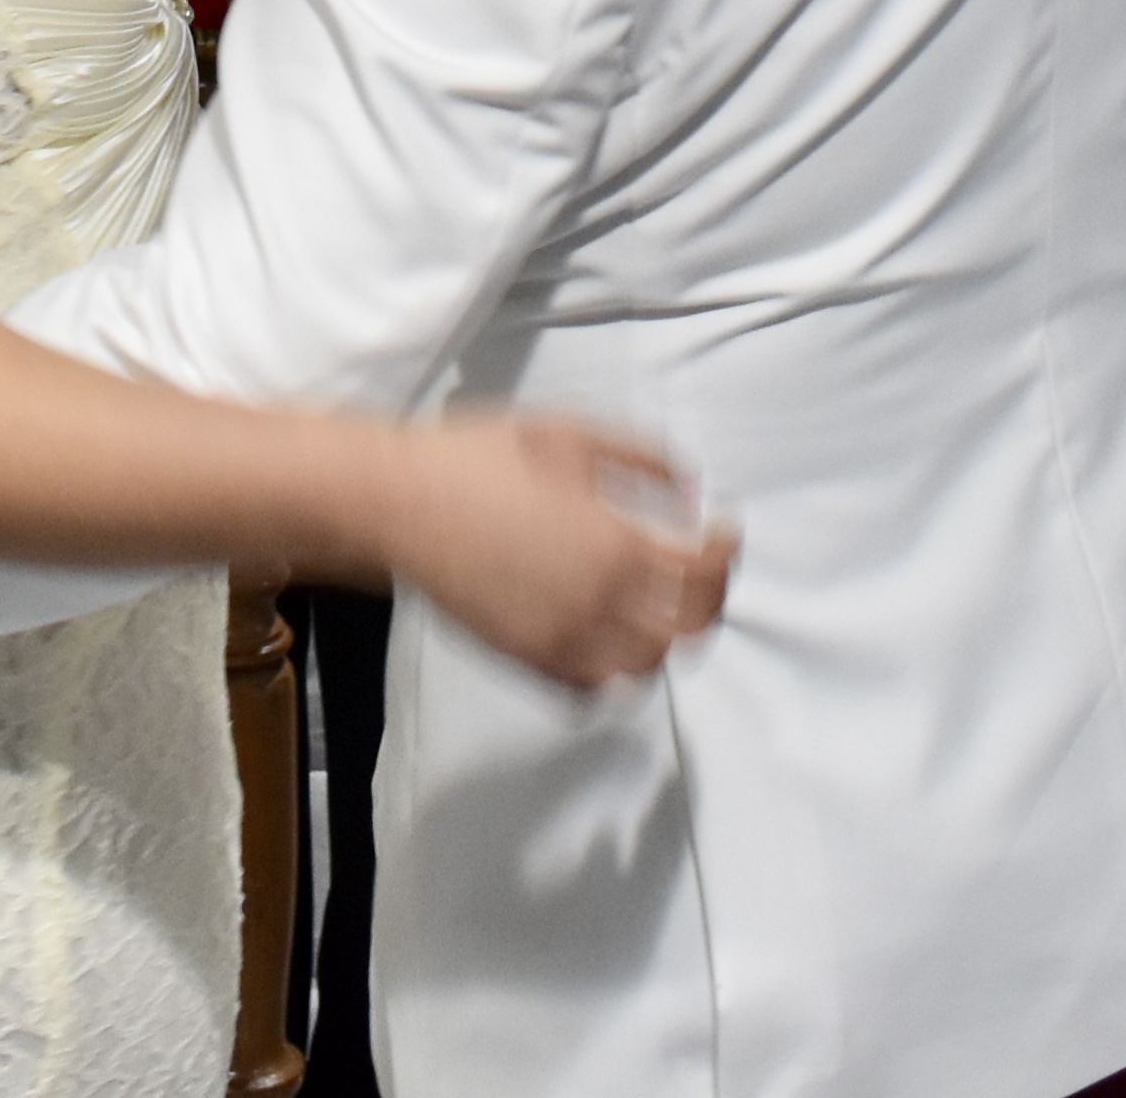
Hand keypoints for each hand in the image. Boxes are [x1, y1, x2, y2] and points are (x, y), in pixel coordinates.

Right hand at [381, 414, 736, 690]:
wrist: (399, 502)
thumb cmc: (480, 460)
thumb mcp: (573, 435)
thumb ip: (644, 461)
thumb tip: (691, 491)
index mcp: (616, 546)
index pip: (706, 573)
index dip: (726, 551)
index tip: (722, 530)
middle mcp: (597, 604)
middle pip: (690, 630)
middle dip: (708, 597)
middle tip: (699, 568)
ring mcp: (560, 640)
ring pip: (645, 668)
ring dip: (665, 637)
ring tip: (658, 604)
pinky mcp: (525, 658)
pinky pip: (590, 690)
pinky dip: (614, 673)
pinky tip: (609, 637)